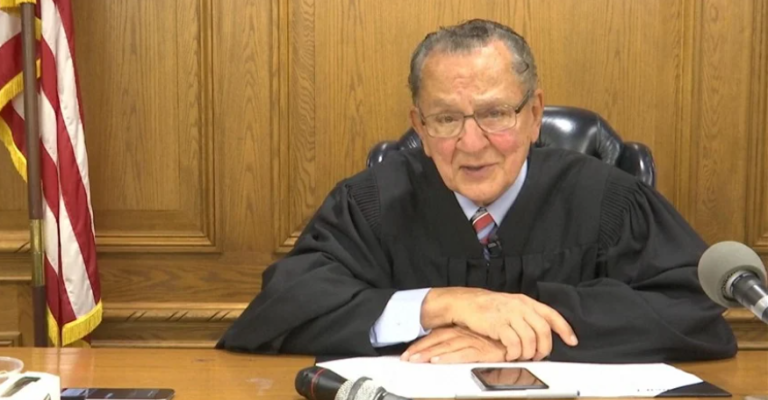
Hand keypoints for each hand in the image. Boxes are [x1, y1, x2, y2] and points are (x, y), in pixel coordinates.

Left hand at [401, 326, 505, 363]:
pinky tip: (438, 361)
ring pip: (446, 347)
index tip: (408, 353)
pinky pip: (461, 354)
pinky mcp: (481, 351)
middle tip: (406, 358)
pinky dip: (448, 357)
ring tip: (415, 360)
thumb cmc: (496, 338)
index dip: (420, 344)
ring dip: (429, 354)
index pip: (435, 336)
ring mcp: (472, 342)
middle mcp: (463, 334)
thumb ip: (459, 341)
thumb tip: (441, 349)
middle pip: (436, 341)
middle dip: (420, 350)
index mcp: (460, 330)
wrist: (516, 336)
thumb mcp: (473, 337)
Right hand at [421, 288, 577, 360]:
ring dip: (529, 352)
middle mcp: (520, 307)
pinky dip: (515, 353)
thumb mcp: (511, 305)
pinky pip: (513, 343)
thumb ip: (526, 315)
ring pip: (530, 339)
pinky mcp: (498, 324)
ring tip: (522, 356)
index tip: (572, 341)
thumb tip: (541, 333)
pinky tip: (511, 354)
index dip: (564, 329)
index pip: (551, 315)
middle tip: (539, 356)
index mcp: (526, 302)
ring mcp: (509, 315)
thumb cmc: (487, 307)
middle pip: (543, 330)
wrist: (465, 303)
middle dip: (544, 347)